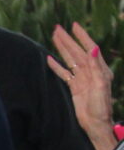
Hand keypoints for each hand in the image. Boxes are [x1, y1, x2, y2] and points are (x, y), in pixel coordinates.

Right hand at [46, 22, 115, 149]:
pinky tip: (49, 59)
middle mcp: (91, 72)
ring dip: (61, 49)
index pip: (90, 48)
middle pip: (77, 52)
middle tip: (57, 28)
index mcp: (99, 69)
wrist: (95, 123)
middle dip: (68, 40)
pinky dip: (56, 66)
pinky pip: (64, 73)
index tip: (74, 26)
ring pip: (69, 60)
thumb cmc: (101, 106)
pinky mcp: (74, 87)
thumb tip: (92, 48)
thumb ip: (95, 66)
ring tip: (53, 38)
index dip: (82, 36)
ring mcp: (82, 79)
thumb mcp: (101, 85)